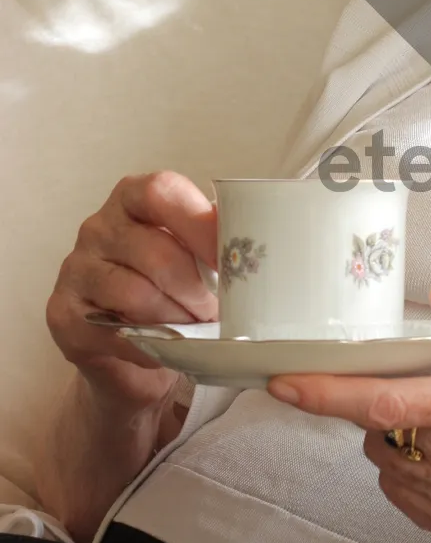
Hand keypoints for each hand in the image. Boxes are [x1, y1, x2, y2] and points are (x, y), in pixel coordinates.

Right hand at [48, 171, 218, 412]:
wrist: (128, 350)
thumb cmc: (171, 291)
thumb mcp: (194, 257)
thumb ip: (213, 241)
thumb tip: (254, 238)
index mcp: (132, 198)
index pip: (161, 191)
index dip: (200, 224)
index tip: (231, 259)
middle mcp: (97, 227)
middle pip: (155, 251)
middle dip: (196, 288)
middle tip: (217, 311)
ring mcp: (76, 270)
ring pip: (137, 295)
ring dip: (177, 319)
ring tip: (195, 331)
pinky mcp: (63, 315)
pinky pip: (116, 332)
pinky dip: (151, 346)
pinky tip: (164, 349)